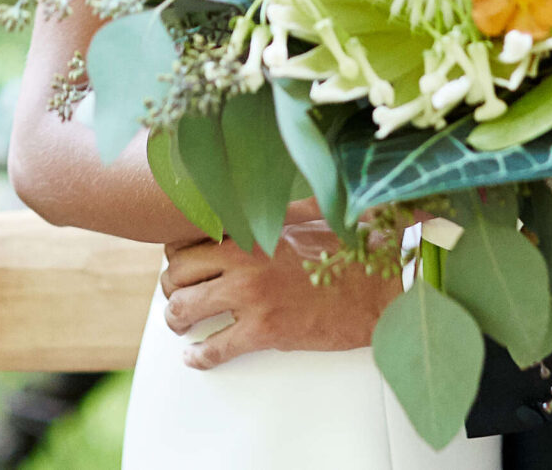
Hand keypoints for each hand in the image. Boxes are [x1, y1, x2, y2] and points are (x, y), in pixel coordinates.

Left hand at [159, 206, 399, 370]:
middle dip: (172, 288)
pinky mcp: (264, 332)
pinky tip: (197, 357)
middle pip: (177, 275)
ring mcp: (252, 298)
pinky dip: (199, 356)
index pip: (187, 239)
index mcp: (252, 232)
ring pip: (184, 311)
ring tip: (183, 326)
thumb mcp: (312, 215)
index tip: (182, 263)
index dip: (177, 253)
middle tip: (179, 297)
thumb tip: (259, 194)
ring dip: (177, 321)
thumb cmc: (351, 253)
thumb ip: (279, 208)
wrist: (380, 291)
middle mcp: (244, 262)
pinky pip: (214, 349)